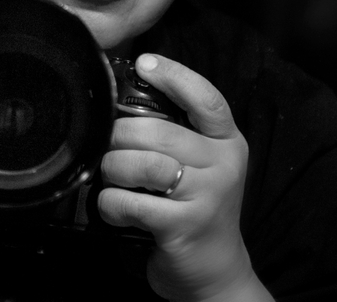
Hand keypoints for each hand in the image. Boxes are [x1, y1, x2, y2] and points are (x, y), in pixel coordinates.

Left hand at [98, 54, 259, 301]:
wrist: (216, 273)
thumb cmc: (197, 206)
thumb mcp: (203, 163)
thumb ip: (177, 130)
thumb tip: (126, 93)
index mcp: (227, 141)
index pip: (206, 98)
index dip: (174, 75)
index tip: (145, 62)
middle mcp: (223, 165)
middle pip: (157, 131)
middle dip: (118, 136)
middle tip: (108, 146)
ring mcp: (206, 197)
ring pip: (140, 163)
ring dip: (112, 169)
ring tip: (111, 177)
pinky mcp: (183, 227)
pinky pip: (129, 202)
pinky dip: (110, 203)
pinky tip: (115, 208)